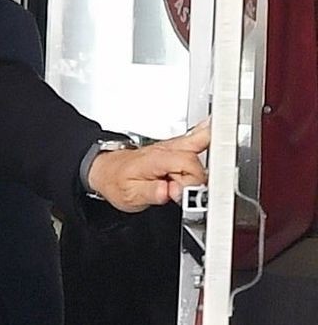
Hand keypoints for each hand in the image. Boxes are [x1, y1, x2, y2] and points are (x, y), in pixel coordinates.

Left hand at [87, 123, 209, 211]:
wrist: (107, 169)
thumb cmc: (117, 181)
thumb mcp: (129, 195)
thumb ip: (152, 193)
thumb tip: (169, 192)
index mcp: (158, 160)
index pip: (189, 165)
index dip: (192, 183)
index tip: (184, 195)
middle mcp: (168, 150)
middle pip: (199, 156)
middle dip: (199, 177)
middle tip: (185, 190)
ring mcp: (175, 146)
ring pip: (203, 140)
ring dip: (210, 157)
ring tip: (203, 171)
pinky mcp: (178, 147)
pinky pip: (199, 137)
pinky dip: (209, 136)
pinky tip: (216, 129)